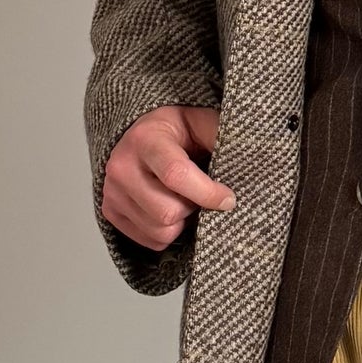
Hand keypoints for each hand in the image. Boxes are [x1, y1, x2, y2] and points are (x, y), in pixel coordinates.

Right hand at [101, 104, 234, 250]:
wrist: (139, 133)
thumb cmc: (176, 130)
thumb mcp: (201, 122)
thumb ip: (221, 137)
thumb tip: (251, 158)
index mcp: (146, 139)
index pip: (176, 175)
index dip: (208, 193)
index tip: (228, 199)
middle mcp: (122, 166)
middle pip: (167, 212)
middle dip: (194, 208)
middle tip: (201, 194)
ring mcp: (112, 191)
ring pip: (161, 231)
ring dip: (182, 222)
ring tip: (186, 200)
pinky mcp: (111, 211)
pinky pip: (150, 241)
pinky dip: (168, 231)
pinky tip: (171, 207)